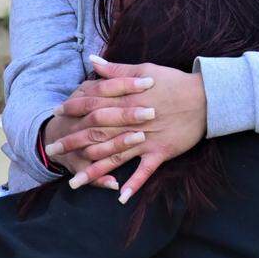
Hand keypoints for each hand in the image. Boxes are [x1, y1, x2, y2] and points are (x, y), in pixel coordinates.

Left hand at [47, 57, 207, 201]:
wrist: (206, 97)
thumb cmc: (173, 81)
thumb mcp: (143, 69)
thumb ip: (115, 70)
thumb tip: (92, 60)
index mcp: (124, 100)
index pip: (92, 105)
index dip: (73, 110)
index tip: (56, 115)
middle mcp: (130, 121)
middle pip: (95, 134)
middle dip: (73, 143)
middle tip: (52, 151)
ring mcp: (145, 139)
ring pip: (114, 157)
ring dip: (93, 171)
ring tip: (74, 183)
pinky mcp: (160, 152)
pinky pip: (144, 171)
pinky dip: (133, 184)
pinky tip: (119, 197)